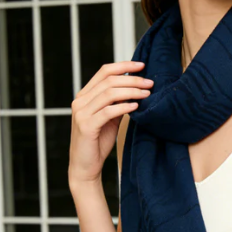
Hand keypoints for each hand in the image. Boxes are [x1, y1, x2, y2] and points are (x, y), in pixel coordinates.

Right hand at [68, 61, 152, 187]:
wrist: (85, 165)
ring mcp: (81, 112)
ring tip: (147, 93)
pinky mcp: (86, 126)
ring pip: (109, 93)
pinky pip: (108, 111)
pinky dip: (124, 106)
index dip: (124, 65)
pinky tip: (136, 107)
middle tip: (150, 83)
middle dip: (133, 79)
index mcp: (85, 95)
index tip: (142, 65)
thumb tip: (137, 86)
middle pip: (109, 80)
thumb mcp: (110, 117)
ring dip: (132, 91)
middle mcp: (80, 101)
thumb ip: (118, 101)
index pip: (104, 71)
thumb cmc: (99, 140)